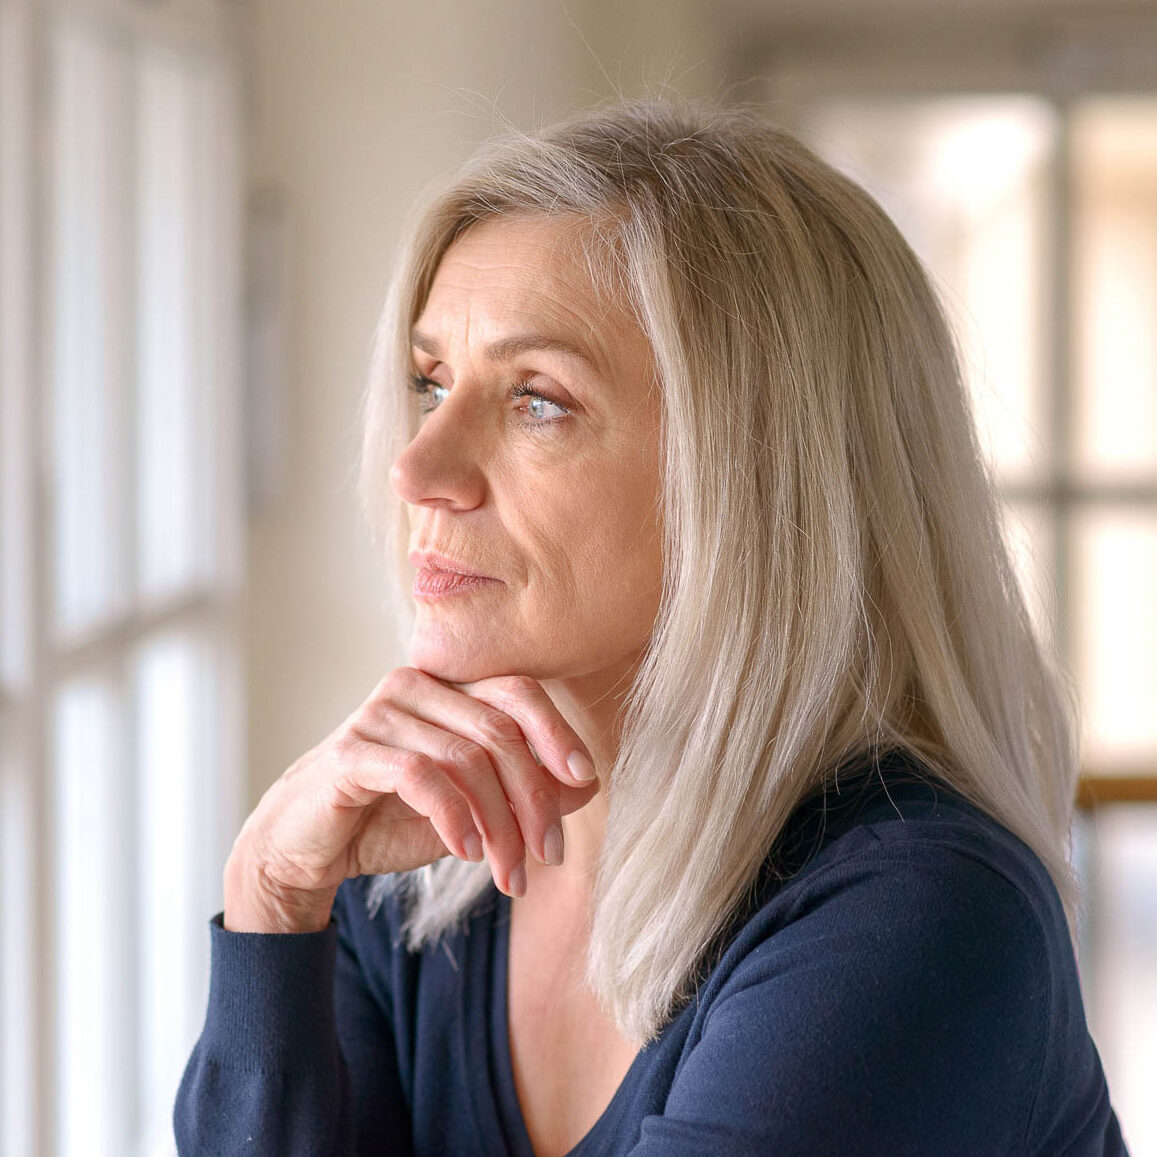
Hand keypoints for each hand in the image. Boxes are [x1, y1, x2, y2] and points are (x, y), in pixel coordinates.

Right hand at [223, 668, 599, 932]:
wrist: (309, 848)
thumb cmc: (393, 819)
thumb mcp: (474, 809)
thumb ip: (524, 791)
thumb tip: (588, 783)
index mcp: (448, 688)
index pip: (517, 691)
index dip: (556, 732)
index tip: (585, 778)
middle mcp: (416, 687)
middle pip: (498, 730)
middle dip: (532, 798)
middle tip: (549, 855)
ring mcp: (380, 714)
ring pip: (466, 759)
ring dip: (498, 825)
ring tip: (509, 873)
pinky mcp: (352, 751)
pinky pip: (421, 776)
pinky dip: (453, 817)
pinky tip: (466, 852)